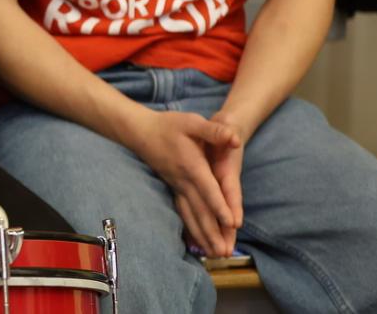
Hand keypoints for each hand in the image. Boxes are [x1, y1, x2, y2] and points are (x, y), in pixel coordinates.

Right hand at [122, 110, 239, 257]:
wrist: (141, 131)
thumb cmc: (169, 125)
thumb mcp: (193, 122)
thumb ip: (214, 131)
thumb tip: (235, 139)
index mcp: (192, 164)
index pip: (208, 188)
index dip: (220, 205)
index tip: (232, 223)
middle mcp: (183, 180)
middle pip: (200, 209)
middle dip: (213, 231)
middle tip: (225, 252)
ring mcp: (177, 187)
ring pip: (191, 215)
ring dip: (203, 235)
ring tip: (214, 254)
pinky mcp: (174, 190)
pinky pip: (183, 213)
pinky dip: (191, 229)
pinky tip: (197, 243)